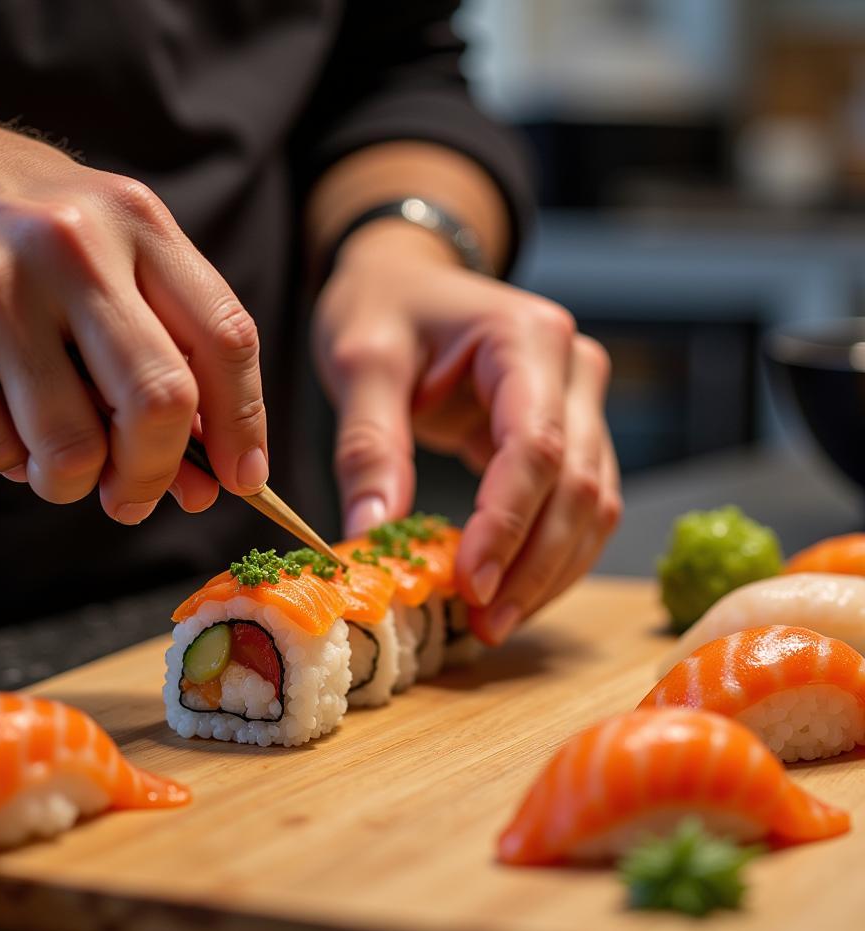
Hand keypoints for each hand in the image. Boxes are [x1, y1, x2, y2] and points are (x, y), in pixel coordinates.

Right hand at [0, 85, 266, 521]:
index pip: (225, 338)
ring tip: (61, 466)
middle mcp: (73, 248)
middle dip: (158, 474)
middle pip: (160, 401)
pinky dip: (12, 463)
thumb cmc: (23, 228)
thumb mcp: (110, 249)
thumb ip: (165, 347)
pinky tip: (6, 430)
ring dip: (75, 483)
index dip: (243, 424)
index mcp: (137, 223)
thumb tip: (207, 476)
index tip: (242, 478)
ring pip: (73, 446)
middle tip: (138, 498)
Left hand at [313, 221, 621, 642]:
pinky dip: (552, 555)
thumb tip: (372, 532)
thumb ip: (369, 443)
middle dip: (534, 564)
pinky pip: (580, 506)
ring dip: (551, 571)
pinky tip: (513, 592)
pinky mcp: (571, 434)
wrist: (406, 279)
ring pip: (594, 505)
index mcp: (526, 338)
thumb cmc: (383, 306)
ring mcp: (581, 403)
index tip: (471, 584)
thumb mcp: (362, 361)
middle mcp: (574, 369)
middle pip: (579, 485)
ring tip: (496, 623)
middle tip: (485, 624)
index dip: (508, 522)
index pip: (537, 446)